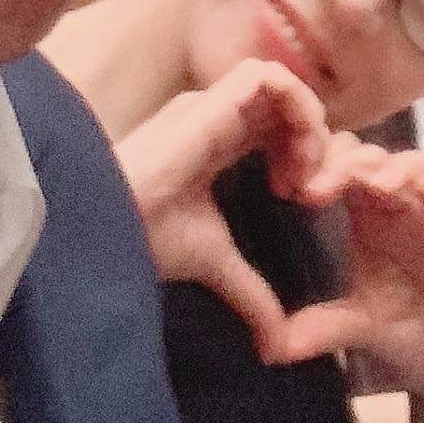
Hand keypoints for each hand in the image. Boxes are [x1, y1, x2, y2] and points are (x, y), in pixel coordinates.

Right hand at [115, 60, 334, 355]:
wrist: (114, 226)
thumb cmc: (150, 238)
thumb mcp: (216, 263)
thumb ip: (251, 293)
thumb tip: (276, 347)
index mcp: (215, 144)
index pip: (270, 126)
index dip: (297, 151)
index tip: (298, 197)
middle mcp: (217, 117)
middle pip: (281, 104)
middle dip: (309, 139)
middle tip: (308, 186)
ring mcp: (214, 105)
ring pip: (280, 84)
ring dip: (307, 123)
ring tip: (305, 169)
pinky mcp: (211, 100)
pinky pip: (269, 75)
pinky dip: (297, 107)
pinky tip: (295, 154)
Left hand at [270, 137, 423, 405]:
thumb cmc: (405, 339)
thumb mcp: (357, 329)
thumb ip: (319, 328)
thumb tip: (270, 347)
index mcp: (371, 218)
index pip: (347, 168)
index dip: (323, 166)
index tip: (294, 187)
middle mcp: (407, 210)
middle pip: (382, 159)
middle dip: (354, 162)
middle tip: (324, 184)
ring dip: (403, 168)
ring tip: (376, 185)